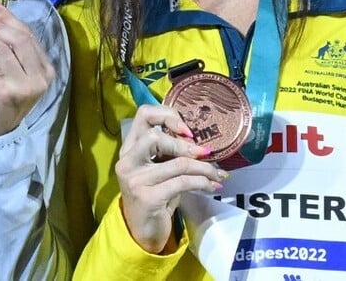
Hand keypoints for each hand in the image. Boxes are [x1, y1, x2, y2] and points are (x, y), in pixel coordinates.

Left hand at [0, 2, 55, 137]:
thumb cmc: (0, 97)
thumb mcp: (5, 70)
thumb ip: (2, 48)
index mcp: (45, 70)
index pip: (29, 36)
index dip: (10, 18)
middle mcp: (38, 79)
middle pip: (19, 40)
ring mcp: (22, 87)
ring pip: (1, 50)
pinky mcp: (1, 93)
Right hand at [115, 104, 226, 252]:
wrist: (142, 232)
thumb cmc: (155, 196)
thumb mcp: (159, 170)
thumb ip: (169, 154)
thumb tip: (200, 144)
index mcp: (128, 149)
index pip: (143, 115)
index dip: (167, 116)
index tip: (187, 131)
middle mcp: (127, 161)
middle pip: (155, 136)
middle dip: (186, 146)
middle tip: (206, 154)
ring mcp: (135, 180)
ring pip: (177, 163)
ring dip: (205, 168)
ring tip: (218, 174)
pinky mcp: (148, 197)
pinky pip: (183, 182)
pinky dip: (203, 182)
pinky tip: (212, 186)